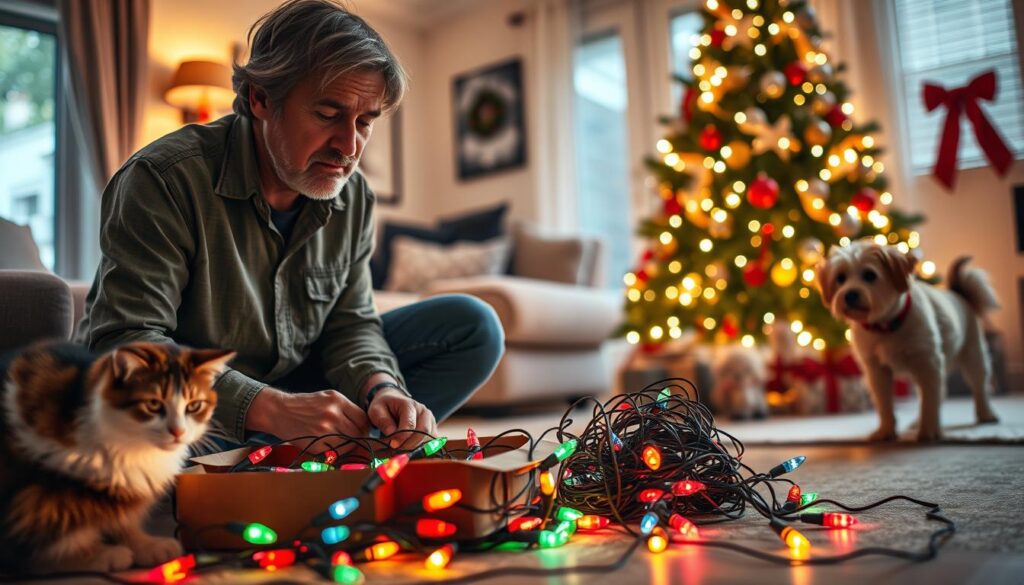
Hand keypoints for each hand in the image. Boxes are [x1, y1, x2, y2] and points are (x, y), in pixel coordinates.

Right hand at [246, 387, 370, 452]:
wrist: (280, 411)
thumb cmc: (306, 405)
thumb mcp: (328, 397)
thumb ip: (346, 408)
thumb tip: (365, 424)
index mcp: (337, 401)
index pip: (363, 418)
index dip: (365, 426)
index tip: (362, 429)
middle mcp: (332, 415)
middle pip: (358, 432)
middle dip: (358, 436)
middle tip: (354, 438)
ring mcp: (324, 431)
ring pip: (349, 444)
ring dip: (349, 445)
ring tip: (342, 441)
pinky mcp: (316, 444)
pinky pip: (336, 452)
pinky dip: (337, 451)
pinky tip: (330, 444)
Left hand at [366, 387, 437, 449]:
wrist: (393, 402)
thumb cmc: (384, 407)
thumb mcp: (376, 410)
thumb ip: (383, 421)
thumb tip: (391, 434)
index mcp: (409, 405)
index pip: (410, 424)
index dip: (401, 438)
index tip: (392, 445)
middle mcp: (423, 411)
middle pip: (423, 432)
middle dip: (409, 445)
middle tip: (395, 452)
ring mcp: (430, 419)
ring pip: (428, 439)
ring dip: (414, 447)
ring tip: (399, 450)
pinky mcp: (432, 428)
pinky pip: (430, 442)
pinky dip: (420, 448)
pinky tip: (407, 449)